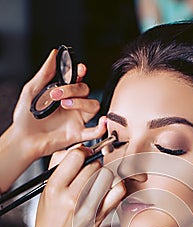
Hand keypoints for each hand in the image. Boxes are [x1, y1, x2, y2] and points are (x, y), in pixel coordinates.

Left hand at [0, 48, 103, 191]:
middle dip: (73, 89)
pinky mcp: (77, 134)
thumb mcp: (32, 90)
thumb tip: (54, 55)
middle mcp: (72, 106)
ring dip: (82, 102)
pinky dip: (102, 127)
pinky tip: (101, 122)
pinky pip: (95, 132)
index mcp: (62, 94)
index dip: (81, 72)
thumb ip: (45, 73)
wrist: (23, 139)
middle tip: (56, 94)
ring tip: (65, 105)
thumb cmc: (25, 118)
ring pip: (93, 106)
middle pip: (86, 90)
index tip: (79, 69)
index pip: (78, 80)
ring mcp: (76, 119)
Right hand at [31, 145, 124, 226]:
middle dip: (93, 164)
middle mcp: (72, 198)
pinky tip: (108, 188)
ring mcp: (89, 208)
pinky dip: (116, 185)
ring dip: (104, 174)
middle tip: (89, 170)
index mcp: (55, 188)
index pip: (76, 156)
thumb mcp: (47, 188)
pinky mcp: (102, 215)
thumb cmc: (49, 216)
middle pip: (94, 165)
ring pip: (107, 175)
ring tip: (97, 180)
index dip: (82, 151)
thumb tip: (79, 149)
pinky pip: (119, 191)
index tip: (83, 154)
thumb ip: (60, 165)